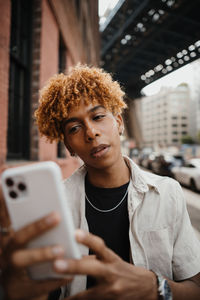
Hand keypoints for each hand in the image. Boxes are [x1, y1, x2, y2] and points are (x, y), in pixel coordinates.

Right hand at [0, 184, 72, 299]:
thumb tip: (59, 211)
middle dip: (37, 225)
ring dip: (42, 253)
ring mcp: (12, 272)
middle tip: (56, 216)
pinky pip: (38, 284)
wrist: (22, 291)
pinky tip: (69, 274)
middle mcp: (9, 253)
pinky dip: (54, 279)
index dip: (11, 204)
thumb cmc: (31, 258)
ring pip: (23, 260)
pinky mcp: (22, 290)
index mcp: (13, 239)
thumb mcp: (31, 243)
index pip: (9, 219)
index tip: (26, 189)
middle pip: (19, 237)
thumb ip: (39, 228)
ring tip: (61, 249)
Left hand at [53, 230, 157, 299]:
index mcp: (111, 258)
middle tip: (56, 264)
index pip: (99, 246)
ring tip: (58, 296)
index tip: (75, 233)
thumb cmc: (124, 271)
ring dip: (72, 297)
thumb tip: (73, 254)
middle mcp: (111, 273)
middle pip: (91, 268)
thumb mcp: (112, 259)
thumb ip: (94, 257)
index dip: (87, 239)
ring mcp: (110, 290)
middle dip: (73, 266)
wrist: (145, 288)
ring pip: (89, 293)